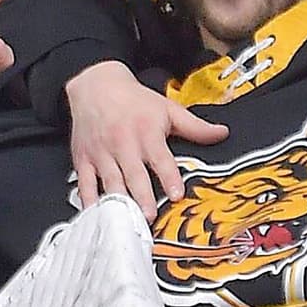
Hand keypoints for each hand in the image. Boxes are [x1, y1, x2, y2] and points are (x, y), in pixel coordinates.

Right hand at [65, 56, 220, 209]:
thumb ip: (195, 126)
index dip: (169, 177)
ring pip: (110, 181)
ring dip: (119, 202)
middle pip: (134, 174)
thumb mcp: (167, 108)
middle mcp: (123, 143)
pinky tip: (95, 214)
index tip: (176, 194)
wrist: (95, 85)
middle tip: (149, 216)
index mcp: (146, 132)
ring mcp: (102, 153)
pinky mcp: (84, 159)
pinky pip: (85, 182)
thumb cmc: (134, 100)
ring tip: (127, 221)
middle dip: (142, 196)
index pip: (160, 158)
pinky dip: (89, 200)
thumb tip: (222, 134)